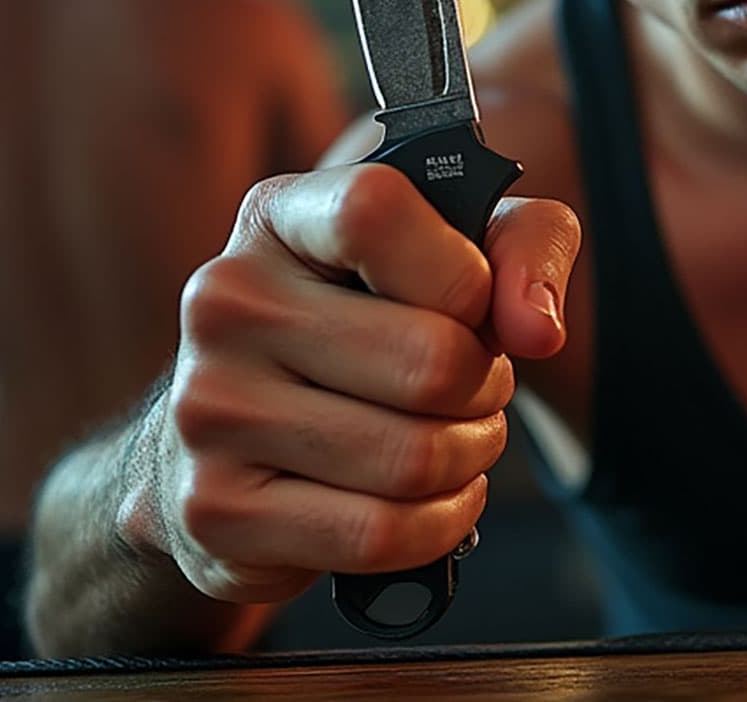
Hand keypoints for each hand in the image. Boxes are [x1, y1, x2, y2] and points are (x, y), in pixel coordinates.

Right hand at [120, 165, 578, 602]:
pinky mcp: (215, 511)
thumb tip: (539, 331)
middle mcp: (225, 304)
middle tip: (478, 387)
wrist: (243, 436)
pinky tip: (434, 500)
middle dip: (486, 386)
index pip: (376, 213)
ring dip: (470, 456)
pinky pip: (378, 533)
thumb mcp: (463, 245)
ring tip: (458, 438)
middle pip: (430, 360)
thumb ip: (526, 246)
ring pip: (414, 457)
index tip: (475, 306)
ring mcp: (207, 410)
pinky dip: (439, 524)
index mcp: (278, 218)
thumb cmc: (377, 320)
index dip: (461, 271)